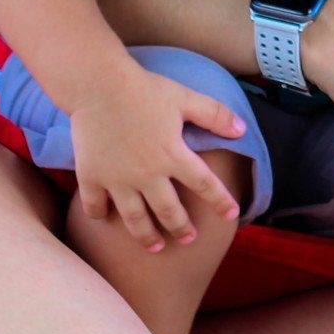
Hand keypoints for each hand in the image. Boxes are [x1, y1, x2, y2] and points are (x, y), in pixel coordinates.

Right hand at [67, 69, 245, 251]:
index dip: (220, 201)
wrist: (98, 86)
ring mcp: (118, 179)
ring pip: (134, 218)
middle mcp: (147, 174)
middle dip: (181, 228)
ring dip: (146, 236)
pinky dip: (100, 215)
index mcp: (174, 155)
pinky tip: (105, 219)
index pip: (205, 184)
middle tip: (189, 239)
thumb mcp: (186, 98)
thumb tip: (242, 130)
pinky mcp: (91, 177)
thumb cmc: (145, 90)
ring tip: (154, 246)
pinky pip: (96, 205)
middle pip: (169, 210)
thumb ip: (215, 115)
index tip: (232, 215)